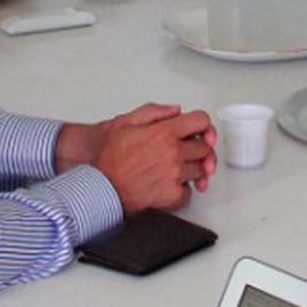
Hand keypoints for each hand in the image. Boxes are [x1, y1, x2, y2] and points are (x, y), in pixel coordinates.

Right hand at [59, 103, 215, 212]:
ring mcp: (176, 175)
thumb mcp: (124, 124)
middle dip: (197, 148)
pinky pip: (190, 191)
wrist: (102, 188)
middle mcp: (174, 153)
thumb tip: (174, 111)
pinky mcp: (174, 195)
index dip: (203, 126)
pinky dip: (183, 189)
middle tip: (187, 152)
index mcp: (164, 133)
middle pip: (204, 147)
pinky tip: (170, 184)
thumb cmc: (109, 159)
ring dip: (192, 169)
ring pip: (200, 170)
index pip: (201, 121)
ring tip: (177, 169)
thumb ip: (153, 112)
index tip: (202, 132)